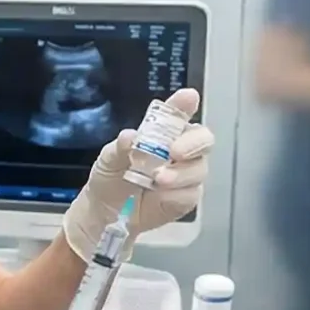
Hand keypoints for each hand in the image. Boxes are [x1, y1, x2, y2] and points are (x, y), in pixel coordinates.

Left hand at [63, 88, 215, 259]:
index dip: (185, 105)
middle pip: (203, 140)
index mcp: (163, 133)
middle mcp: (181, 150)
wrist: (106, 212)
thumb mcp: (108, 159)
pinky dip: (175, 195)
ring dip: (180, 174)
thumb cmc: (111, 177)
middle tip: (174, 151)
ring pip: (198, 169)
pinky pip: (191, 194)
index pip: (179, 114)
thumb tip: (130, 137)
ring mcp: (186, 175)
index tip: (188, 97)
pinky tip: (159, 196)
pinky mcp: (186, 198)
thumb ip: (121, 148)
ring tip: (157, 180)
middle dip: (193, 143)